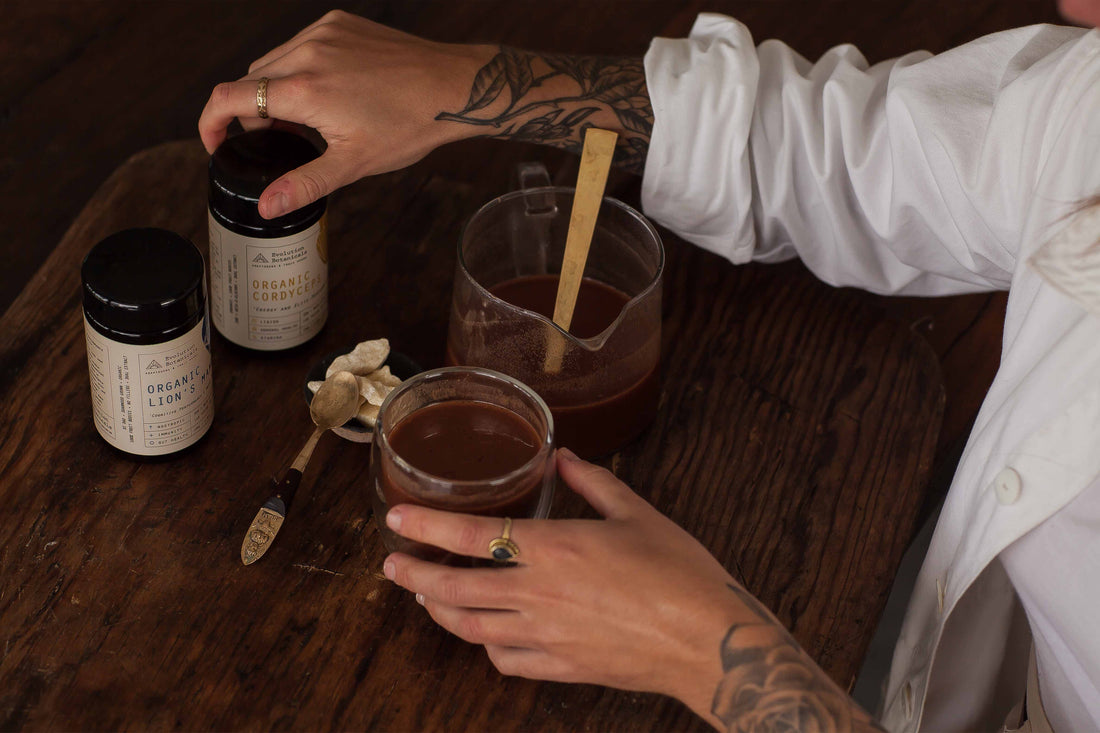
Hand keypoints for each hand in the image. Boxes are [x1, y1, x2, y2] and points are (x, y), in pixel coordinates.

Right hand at [198, 10, 491, 218]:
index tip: (218, 143)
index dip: (211, 122)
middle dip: (253, 113)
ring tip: (307, 119)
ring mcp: (323, 32)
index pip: (229, 97)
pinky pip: (300, 44)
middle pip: (250, 80)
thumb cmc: (409, 126)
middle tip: (282, 140)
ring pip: (273, 60)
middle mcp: (307, 52)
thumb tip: (266, 206)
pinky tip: (327, 90)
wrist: (452, 88)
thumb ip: (304, 183)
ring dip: (275, 89)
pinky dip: (299, 67)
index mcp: (304, 89)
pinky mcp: (339, 22)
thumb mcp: (354, 163)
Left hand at [383, 448, 738, 724]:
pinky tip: (486, 635)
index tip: (396, 520)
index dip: (426, 527)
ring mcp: (545, 636)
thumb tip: (561, 457)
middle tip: (392, 566)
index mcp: (554, 548)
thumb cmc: (679, 572)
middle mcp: (538, 594)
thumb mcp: (636, 512)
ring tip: (426, 596)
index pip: (470, 536)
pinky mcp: (561, 667)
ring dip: (441, 610)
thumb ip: (591, 482)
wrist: (708, 640)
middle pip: (455, 588)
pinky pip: (506, 661)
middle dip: (414, 575)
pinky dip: (486, 646)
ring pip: (471, 628)